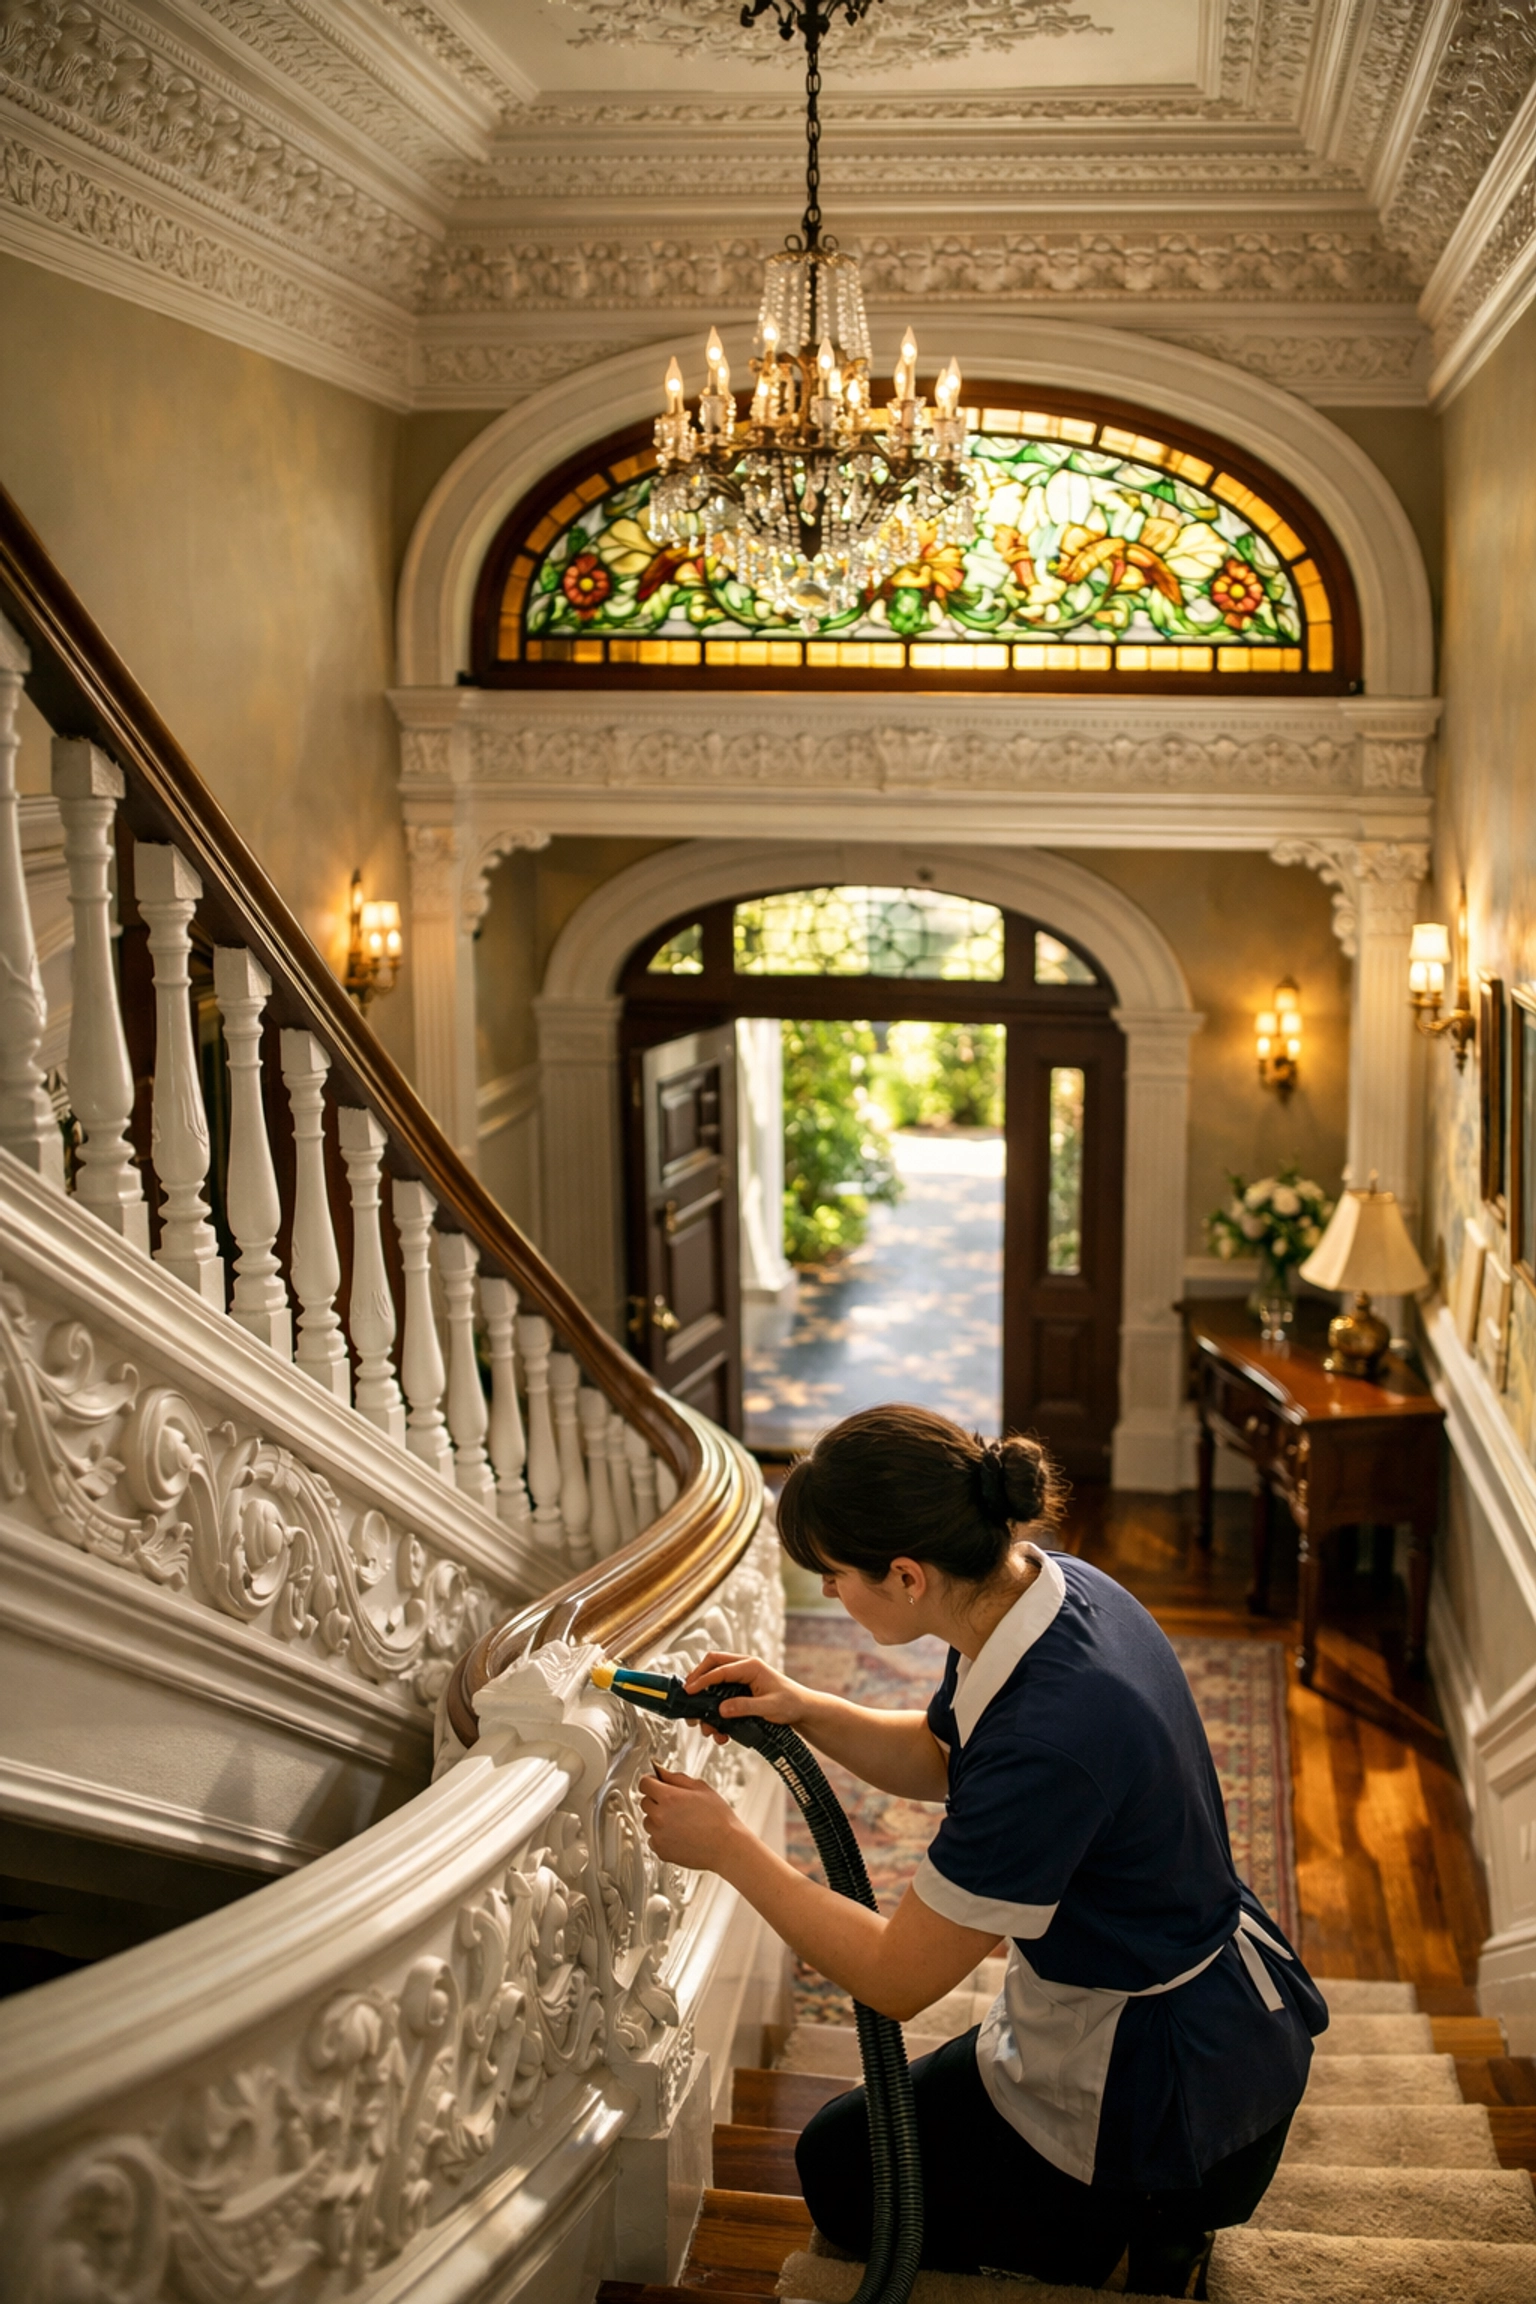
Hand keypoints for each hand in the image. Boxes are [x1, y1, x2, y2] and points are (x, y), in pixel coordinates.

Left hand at [638, 1766, 743, 1872]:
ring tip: (680, 1822)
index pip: (644, 1783)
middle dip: (656, 1800)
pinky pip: (653, 1839)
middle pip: (644, 1802)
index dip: (651, 1781)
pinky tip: (679, 1834)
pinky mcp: (661, 1851)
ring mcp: (658, 1835)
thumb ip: (676, 1778)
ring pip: (648, 1821)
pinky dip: (662, 1836)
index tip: (656, 1783)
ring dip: (658, 1819)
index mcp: (668, 1797)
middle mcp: (659, 1817)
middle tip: (675, 1804)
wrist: (727, 1847)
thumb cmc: (719, 1818)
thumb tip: (661, 1772)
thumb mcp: (701, 1788)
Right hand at [682, 1651, 819, 1744]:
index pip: (720, 1669)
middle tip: (687, 1697)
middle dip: (698, 1680)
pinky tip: (721, 1732)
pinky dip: (716, 1713)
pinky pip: (722, 1696)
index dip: (702, 1680)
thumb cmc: (791, 1704)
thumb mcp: (770, 1706)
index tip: (689, 1692)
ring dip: (706, 1703)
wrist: (803, 1710)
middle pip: (713, 1666)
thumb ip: (745, 1707)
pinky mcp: (741, 1691)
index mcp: (751, 1666)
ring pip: (715, 1682)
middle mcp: (744, 1669)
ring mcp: (742, 1679)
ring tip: (705, 1727)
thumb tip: (721, 1709)